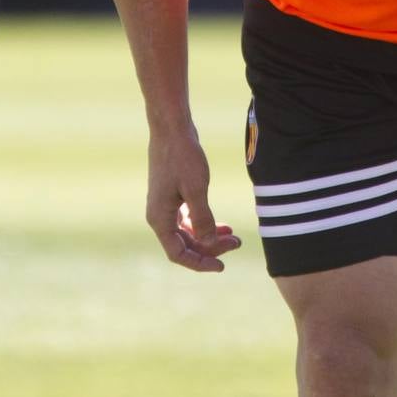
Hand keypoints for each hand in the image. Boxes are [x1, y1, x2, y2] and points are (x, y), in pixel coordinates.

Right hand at [146, 128, 241, 271]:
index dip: (199, 263)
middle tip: (237, 243)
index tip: (222, 266)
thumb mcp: (196, 188)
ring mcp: (165, 206)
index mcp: (160, 219)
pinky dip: (205, 223)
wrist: (172, 130)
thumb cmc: (183, 157)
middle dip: (210, 248)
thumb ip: (203, 218)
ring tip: (233, 236)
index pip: (178, 253)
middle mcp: (159, 216)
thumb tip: (208, 244)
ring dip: (209, 236)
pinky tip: (222, 225)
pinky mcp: (172, 196)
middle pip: (185, 244)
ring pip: (188, 233)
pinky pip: (188, 220)